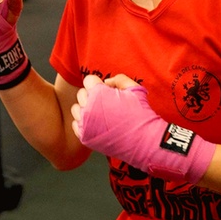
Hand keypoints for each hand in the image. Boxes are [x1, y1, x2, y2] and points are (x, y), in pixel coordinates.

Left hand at [71, 74, 216, 183]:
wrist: (144, 140)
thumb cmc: (141, 113)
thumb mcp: (134, 88)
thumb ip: (118, 79)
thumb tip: (106, 82)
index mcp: (98, 93)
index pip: (88, 80)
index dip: (98, 83)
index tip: (107, 91)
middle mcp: (88, 107)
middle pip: (81, 93)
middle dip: (92, 95)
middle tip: (106, 103)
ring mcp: (85, 123)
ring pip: (76, 109)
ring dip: (86, 108)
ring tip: (100, 114)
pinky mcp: (85, 137)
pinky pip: (76, 124)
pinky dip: (84, 123)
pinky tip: (97, 124)